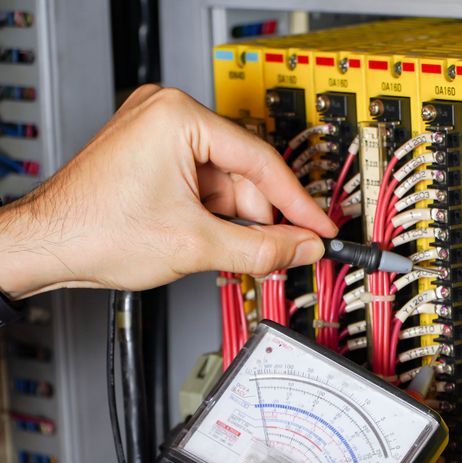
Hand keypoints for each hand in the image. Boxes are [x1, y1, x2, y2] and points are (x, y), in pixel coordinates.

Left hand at [0, 85, 336, 298]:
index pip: (260, 161)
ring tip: (233, 254)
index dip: (297, 203)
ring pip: (225, 184)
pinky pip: (203, 185)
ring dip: (236, 222)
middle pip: (244, 174)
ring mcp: (159, 133)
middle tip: (283, 251)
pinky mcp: (152, 154)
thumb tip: (304, 247)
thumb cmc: (93, 228)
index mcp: (179, 117)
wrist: (45, 245)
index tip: (321, 227)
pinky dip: (215, 216)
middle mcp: (169, 114)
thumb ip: (263, 249)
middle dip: (261, 218)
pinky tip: (213, 241)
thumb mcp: (196, 245)